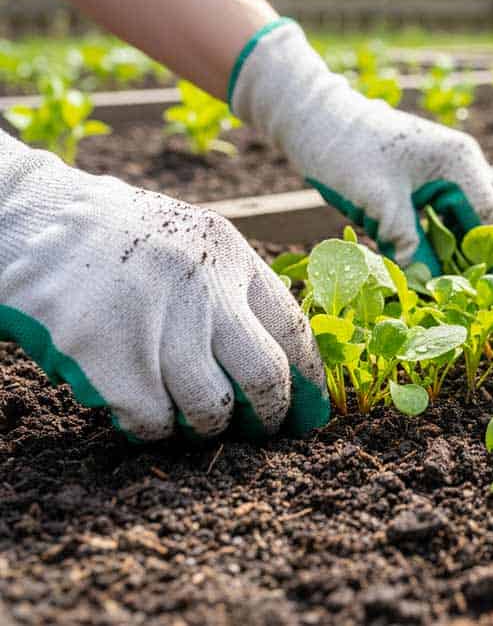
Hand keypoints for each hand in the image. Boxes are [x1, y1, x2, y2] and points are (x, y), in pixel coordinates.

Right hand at [0, 134, 328, 440]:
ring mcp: (154, 319)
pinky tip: (142, 416)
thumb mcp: (187, 239)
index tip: (310, 411)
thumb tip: (281, 360)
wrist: (26, 217)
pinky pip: (152, 420)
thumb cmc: (113, 239)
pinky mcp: (104, 352)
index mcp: (227, 253)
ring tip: (192, 423)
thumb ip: (230, 287)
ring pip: (209, 408)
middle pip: (265, 376)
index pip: (293, 328)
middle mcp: (201, 284)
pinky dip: (153, 430)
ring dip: (206, 427)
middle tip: (260, 431)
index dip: (308, 380)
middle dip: (269, 416)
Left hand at [231, 21, 492, 274]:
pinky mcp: (429, 179)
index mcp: (460, 163)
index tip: (491, 293)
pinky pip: (451, 215)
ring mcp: (447, 169)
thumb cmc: (346, 155)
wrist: (315, 121)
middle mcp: (463, 163)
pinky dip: (451, 240)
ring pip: (474, 217)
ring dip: (471, 250)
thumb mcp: (380, 205)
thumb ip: (410, 246)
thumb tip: (432, 287)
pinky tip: (444, 267)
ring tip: (470, 287)